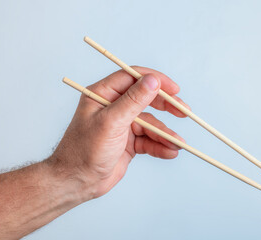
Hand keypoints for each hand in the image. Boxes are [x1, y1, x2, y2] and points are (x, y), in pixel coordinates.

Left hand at [49, 66, 189, 199]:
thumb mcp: (111, 122)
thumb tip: (153, 80)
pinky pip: (149, 140)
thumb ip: (133, 101)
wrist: (77, 182)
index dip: (155, 80)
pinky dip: (159, 146)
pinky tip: (170, 152)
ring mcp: (122, 125)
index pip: (133, 78)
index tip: (174, 89)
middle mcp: (113, 107)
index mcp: (103, 94)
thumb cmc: (84, 150)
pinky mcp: (128, 142)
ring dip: (165, 134)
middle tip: (184, 111)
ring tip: (177, 144)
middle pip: (146, 99)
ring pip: (150, 123)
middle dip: (166, 107)